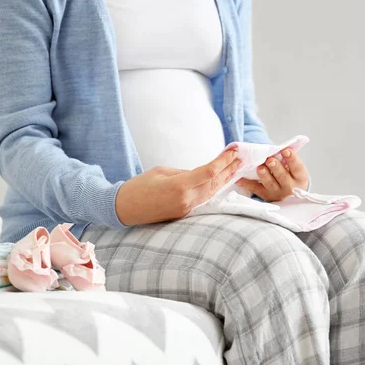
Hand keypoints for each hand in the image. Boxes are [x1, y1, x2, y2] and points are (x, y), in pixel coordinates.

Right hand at [115, 150, 241, 225]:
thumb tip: (199, 174)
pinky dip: (213, 189)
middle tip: (240, 157)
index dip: (224, 161)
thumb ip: (183, 172)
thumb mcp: (161, 171)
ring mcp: (185, 209)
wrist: (124, 208)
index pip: (209, 173)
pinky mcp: (183, 213)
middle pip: (214, 184)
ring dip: (224, 180)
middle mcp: (186, 200)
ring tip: (236, 168)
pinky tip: (220, 182)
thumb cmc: (138, 186)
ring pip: (211, 193)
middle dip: (229, 169)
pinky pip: (203, 199)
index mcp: (179, 186)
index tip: (234, 151)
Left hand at [236, 147, 308, 201]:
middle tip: (270, 160)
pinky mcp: (266, 196)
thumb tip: (283, 145)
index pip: (298, 168)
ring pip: (270, 184)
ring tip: (260, 168)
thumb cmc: (291, 175)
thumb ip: (289, 159)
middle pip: (282, 177)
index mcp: (299, 178)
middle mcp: (290, 187)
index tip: (285, 150)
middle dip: (276, 167)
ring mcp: (277, 193)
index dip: (292, 159)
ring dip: (264, 175)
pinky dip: (246, 184)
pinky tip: (239, 179)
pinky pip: (255, 189)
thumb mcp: (294, 168)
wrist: (290, 194)